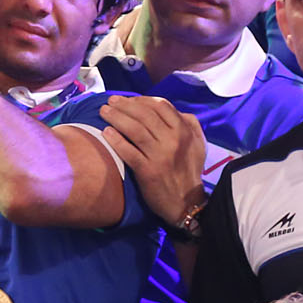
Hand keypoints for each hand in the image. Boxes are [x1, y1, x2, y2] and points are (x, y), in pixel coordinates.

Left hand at [98, 94, 206, 225]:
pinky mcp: (148, 171)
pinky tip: (106, 132)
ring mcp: (160, 156)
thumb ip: (189, 123)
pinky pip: (129, 152)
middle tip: (110, 101)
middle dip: (124, 105)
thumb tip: (172, 109)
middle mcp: (173, 140)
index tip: (128, 100)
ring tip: (104, 111)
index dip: (141, 100)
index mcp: (184, 131)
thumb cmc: (189, 171)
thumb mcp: (198, 144)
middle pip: (144, 115)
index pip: (160, 106)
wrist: (186, 203)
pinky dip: (116, 140)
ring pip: (135, 130)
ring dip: (116, 117)